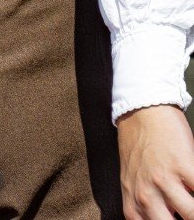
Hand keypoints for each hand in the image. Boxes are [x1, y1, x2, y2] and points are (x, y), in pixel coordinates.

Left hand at [120, 105, 193, 219]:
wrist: (141, 111)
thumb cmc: (139, 147)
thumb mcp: (133, 180)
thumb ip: (146, 205)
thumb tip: (172, 216)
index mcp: (132, 201)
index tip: (177, 217)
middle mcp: (144, 194)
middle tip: (190, 212)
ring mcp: (163, 179)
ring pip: (191, 213)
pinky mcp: (182, 164)